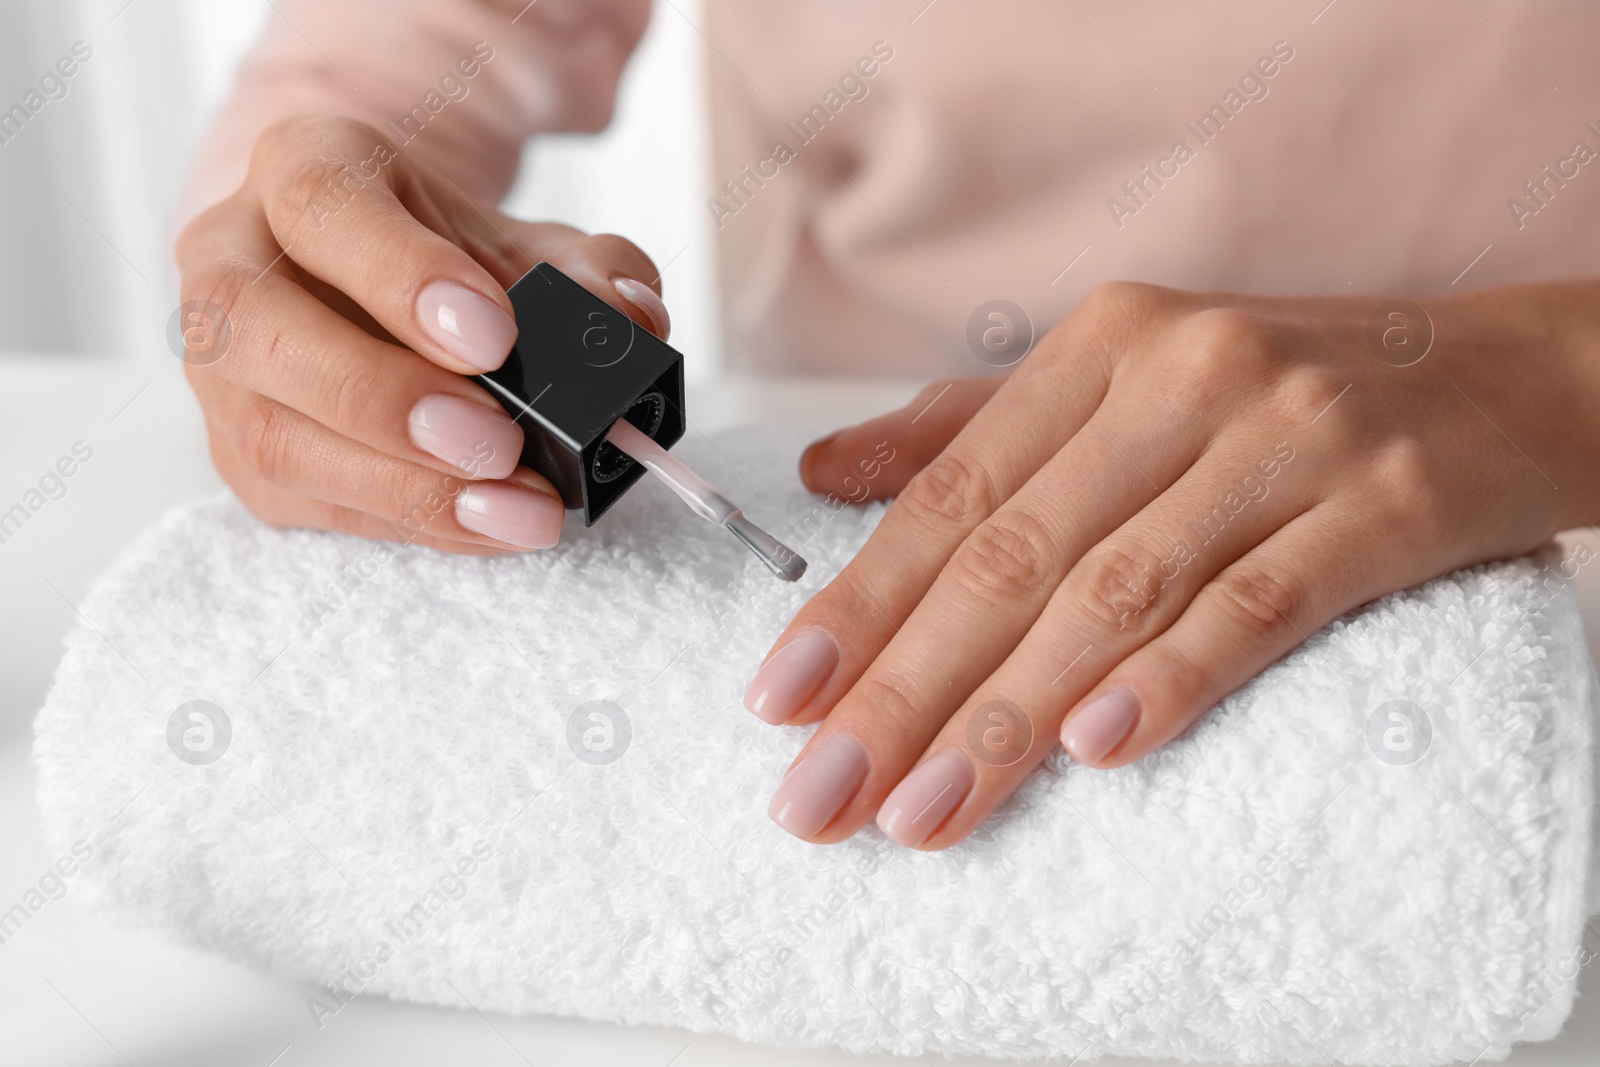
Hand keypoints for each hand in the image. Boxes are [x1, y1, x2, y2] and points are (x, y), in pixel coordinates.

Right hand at [176, 115, 670, 552]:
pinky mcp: (239, 455)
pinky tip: (490, 528)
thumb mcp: (527, 243)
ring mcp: (222, 368)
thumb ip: (588, 269)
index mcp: (302, 169)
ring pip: (270, 434)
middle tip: (498, 441)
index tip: (495, 337)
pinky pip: (310, 503)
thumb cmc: (451, 263)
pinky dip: (411, 524)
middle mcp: (231, 260)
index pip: (323, 204)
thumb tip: (633, 317)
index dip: (404, 275)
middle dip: (385, 396)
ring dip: (402, 486)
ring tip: (515, 509)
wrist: (388, 294)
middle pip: (260, 324)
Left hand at [748, 280, 1599, 847]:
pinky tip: (1093, 750)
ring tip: (922, 811)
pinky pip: (1255, 604)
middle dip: (903, 690)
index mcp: (1102, 347)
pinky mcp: (1381, 506)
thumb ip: (973, 430)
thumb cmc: (1293, 389)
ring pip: (1114, 593)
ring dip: (1007, 717)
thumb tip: (829, 473)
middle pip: (1013, 556)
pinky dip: (1170, 678)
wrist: (1512, 375)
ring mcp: (1285, 439)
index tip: (779, 700)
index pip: (952, 494)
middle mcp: (1180, 377)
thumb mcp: (1126, 378)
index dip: (859, 603)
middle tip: (823, 794)